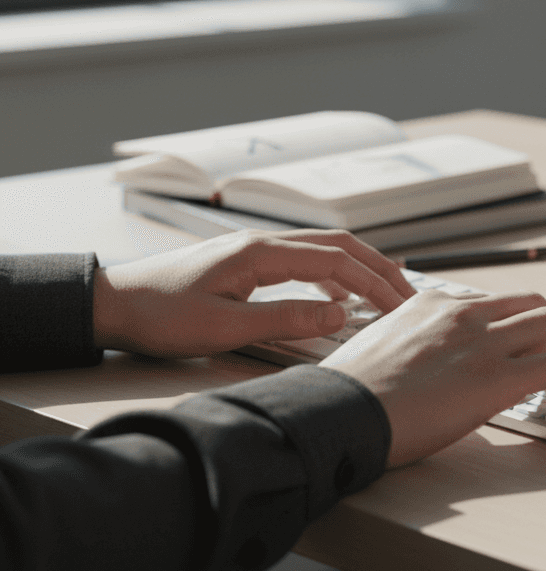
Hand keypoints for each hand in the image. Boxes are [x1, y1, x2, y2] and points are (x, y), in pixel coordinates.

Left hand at [94, 229, 416, 357]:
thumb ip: (287, 320)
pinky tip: (336, 301)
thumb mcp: (225, 327)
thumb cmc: (159, 316)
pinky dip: (332, 276)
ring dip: (358, 270)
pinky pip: (303, 262)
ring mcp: (254, 250)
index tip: (401, 307)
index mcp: (261, 253)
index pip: (337, 261)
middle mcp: (262, 243)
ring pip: (323, 251)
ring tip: (384, 296)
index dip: (374, 283)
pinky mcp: (245, 263)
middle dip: (379, 269)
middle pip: (339, 246)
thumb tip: (340, 316)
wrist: (111, 305)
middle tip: (409, 296)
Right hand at [320, 290, 545, 466]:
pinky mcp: (496, 376)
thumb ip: (410, 345)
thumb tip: (425, 367)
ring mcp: (481, 342)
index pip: (491, 303)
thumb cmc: (347, 397)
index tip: (528, 339)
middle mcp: (460, 313)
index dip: (518, 322)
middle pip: (532, 304)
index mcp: (428, 303)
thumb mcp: (378, 350)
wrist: (337, 415)